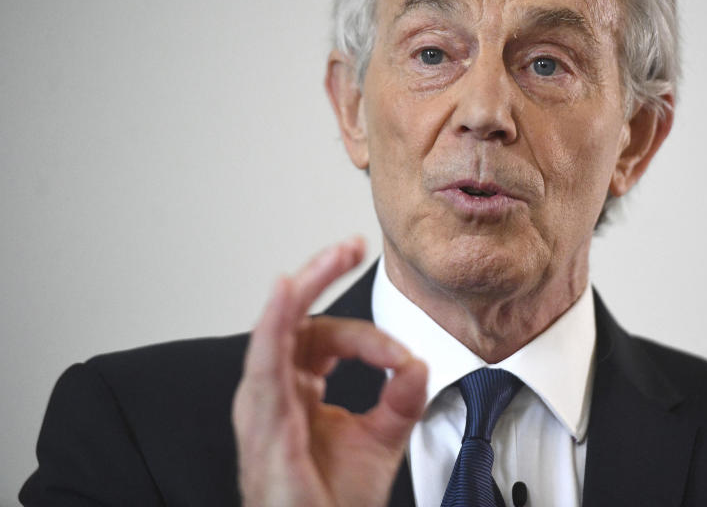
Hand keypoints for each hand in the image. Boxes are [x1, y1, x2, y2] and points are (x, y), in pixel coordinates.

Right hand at [233, 238, 427, 505]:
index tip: (401, 357)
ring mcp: (265, 405)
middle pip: (292, 318)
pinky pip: (265, 361)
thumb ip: (402, 399)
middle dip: (320, 276)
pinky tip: (286, 291)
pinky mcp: (266, 421)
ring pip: (277, 328)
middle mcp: (275, 392)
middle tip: (350, 247)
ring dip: (305, 286)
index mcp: (297, 390)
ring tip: (332, 256)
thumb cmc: (333, 500)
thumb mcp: (381, 440)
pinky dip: (274, 321)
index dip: (368, 338)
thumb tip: (418, 364)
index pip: (325, 337)